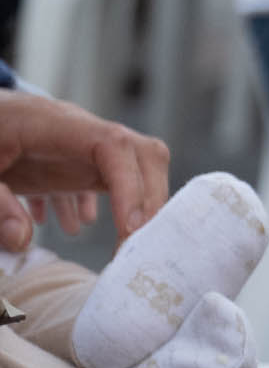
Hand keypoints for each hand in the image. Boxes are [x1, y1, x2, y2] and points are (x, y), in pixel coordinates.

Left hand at [0, 89, 169, 249]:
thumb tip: (23, 240)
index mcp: (53, 124)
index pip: (113, 145)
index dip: (130, 185)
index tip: (129, 228)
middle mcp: (79, 130)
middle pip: (140, 152)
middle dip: (147, 198)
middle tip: (134, 243)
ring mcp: (79, 143)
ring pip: (132, 164)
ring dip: (134, 203)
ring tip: (117, 244)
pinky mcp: (71, 156)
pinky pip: (106, 176)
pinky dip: (104, 203)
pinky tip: (73, 226)